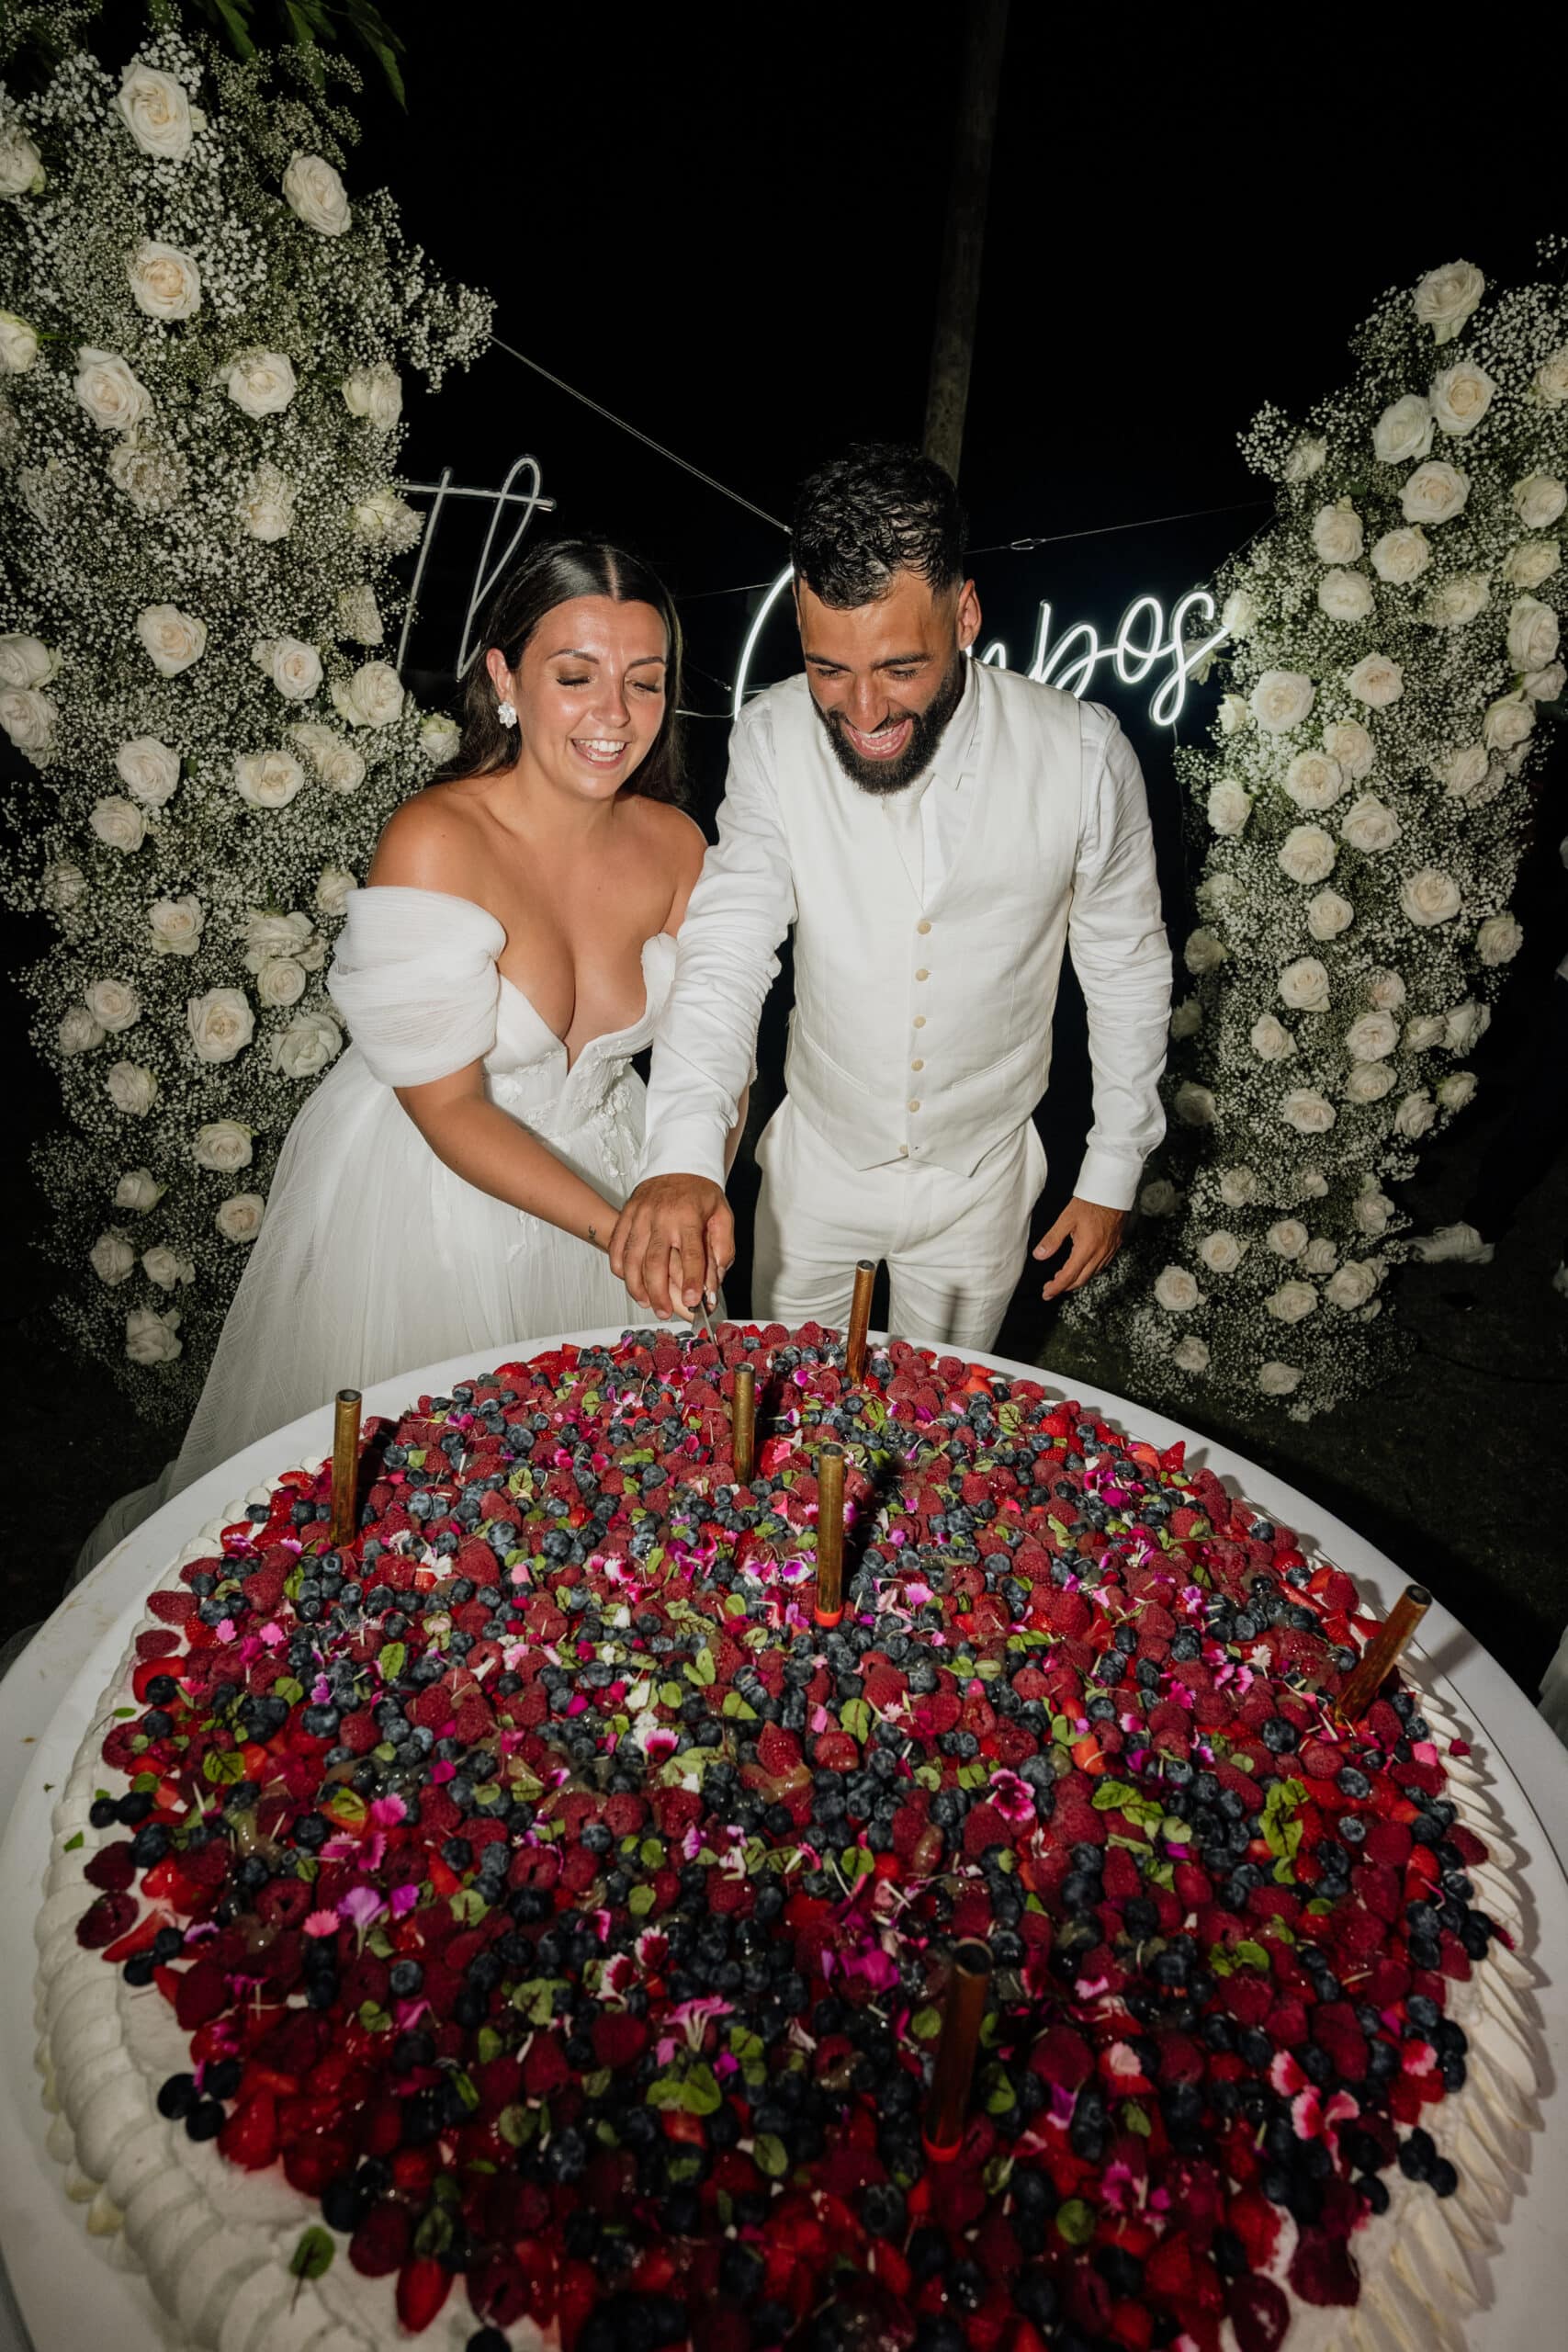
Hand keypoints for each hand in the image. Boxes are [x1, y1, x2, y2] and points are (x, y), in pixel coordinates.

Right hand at [610, 1174, 734, 1318]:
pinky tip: (630, 1282)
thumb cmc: (701, 1193)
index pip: (690, 1254)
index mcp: (689, 1217)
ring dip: (637, 1286)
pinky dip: (620, 1267)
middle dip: (659, 1292)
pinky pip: (617, 1246)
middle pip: (655, 1261)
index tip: (693, 1301)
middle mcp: (662, 1217)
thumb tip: (715, 1281)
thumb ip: (722, 1249)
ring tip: (647, 1304)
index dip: (692, 1280)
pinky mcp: (627, 1215)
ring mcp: (640, 1216)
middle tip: (665, 1313)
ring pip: (632, 1257)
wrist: (678, 1162)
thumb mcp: (723, 1215)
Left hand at [1032, 1197, 1125, 1300]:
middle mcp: (1100, 1253)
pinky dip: (1088, 1271)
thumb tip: (1039, 1255)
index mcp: (1087, 1248)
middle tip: (1050, 1289)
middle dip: (1064, 1287)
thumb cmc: (1090, 1202)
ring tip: (1062, 1278)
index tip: (1047, 1293)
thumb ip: (1052, 1239)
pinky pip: (1101, 1266)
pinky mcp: (1115, 1247)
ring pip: (1092, 1274)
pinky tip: (1080, 1267)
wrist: (1113, 1191)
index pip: (1069, 1276)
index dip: (1056, 1287)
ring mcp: (1109, 1251)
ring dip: (1076, 1280)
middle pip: (1081, 1280)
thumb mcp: (1066, 1219)